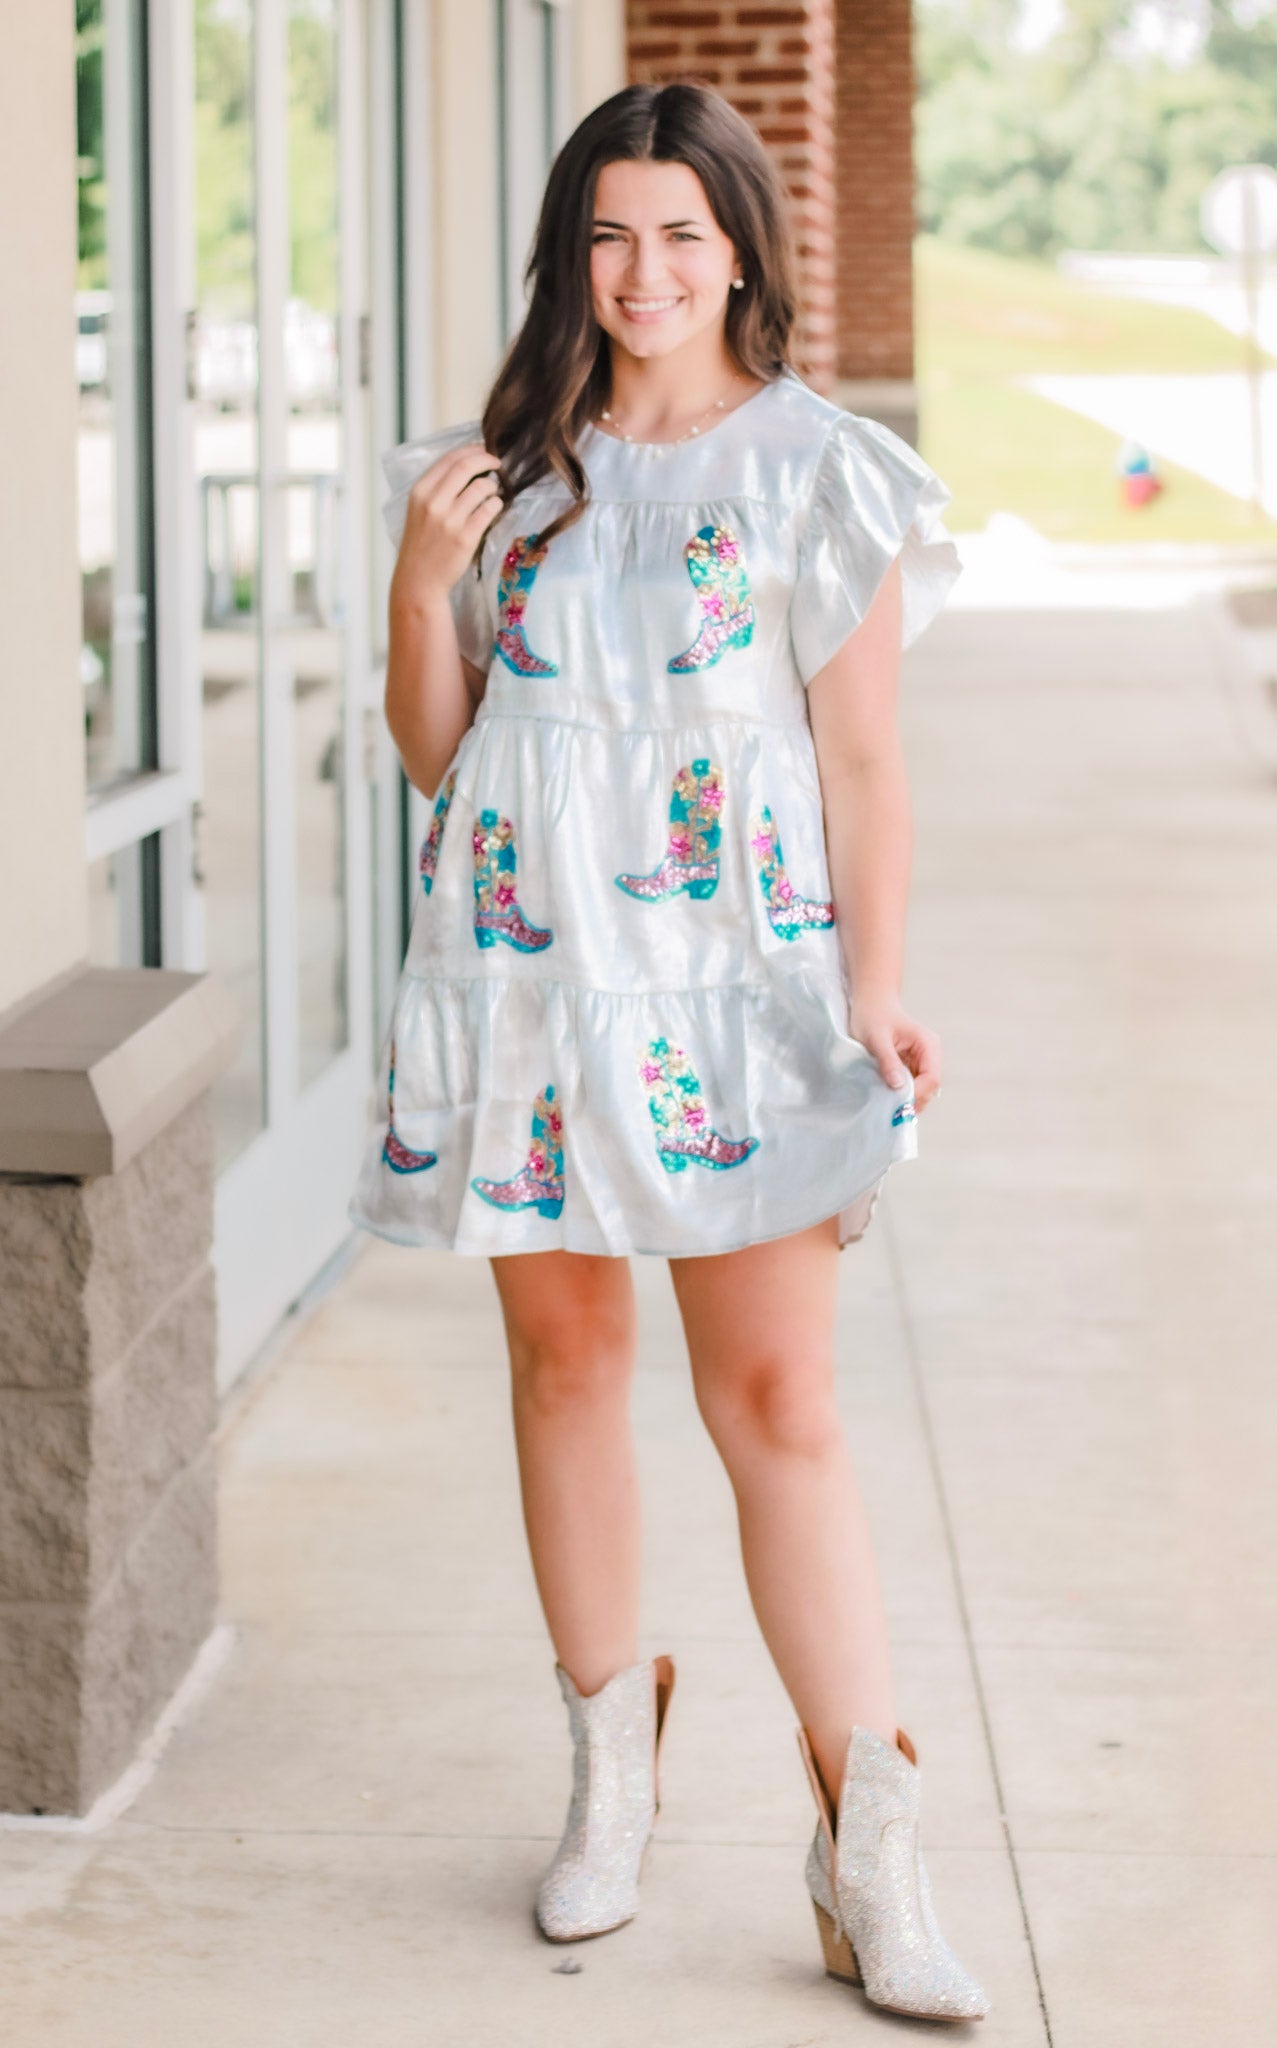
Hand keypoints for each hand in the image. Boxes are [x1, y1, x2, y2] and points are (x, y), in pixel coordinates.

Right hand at [391, 441, 503, 610]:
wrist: (419, 580)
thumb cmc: (422, 544)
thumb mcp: (419, 509)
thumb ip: (437, 488)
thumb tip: (468, 464)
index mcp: (419, 492)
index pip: (449, 459)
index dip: (471, 450)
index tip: (484, 450)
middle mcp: (433, 503)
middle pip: (466, 467)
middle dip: (487, 459)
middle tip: (497, 463)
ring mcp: (450, 521)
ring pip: (482, 488)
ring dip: (492, 486)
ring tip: (492, 492)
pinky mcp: (466, 537)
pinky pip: (489, 510)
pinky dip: (496, 504)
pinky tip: (493, 508)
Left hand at [847, 994, 942, 1111]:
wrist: (871, 1006)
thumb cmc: (873, 1016)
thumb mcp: (877, 1039)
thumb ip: (888, 1061)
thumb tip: (899, 1086)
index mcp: (927, 1045)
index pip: (931, 1078)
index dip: (916, 1093)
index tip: (895, 1102)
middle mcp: (930, 1056)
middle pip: (930, 1088)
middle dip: (912, 1099)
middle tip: (890, 1108)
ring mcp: (922, 1063)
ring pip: (922, 1091)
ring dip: (906, 1100)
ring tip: (887, 1103)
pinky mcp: (912, 1069)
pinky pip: (912, 1088)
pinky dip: (901, 1096)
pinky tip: (887, 1097)